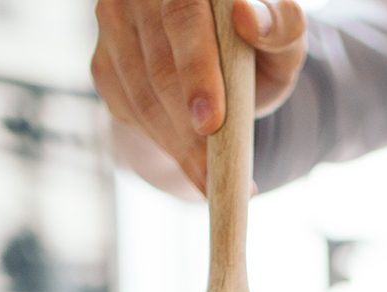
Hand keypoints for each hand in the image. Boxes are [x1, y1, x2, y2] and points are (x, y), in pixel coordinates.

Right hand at [91, 0, 306, 191]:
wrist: (221, 63)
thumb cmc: (257, 48)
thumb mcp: (282, 41)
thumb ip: (281, 28)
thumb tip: (249, 17)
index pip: (183, 16)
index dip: (195, 71)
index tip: (210, 122)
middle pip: (158, 67)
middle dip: (186, 130)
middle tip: (213, 175)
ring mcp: (113, 21)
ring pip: (140, 97)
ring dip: (176, 146)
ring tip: (209, 180)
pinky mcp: (103, 61)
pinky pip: (127, 111)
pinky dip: (161, 143)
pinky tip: (188, 158)